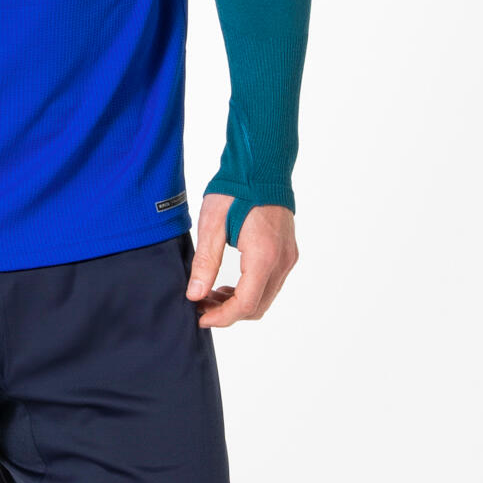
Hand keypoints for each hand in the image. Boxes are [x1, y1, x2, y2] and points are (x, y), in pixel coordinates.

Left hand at [185, 198, 297, 328]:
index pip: (245, 304)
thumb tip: (194, 295)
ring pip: (265, 298)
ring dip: (238, 303)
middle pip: (257, 306)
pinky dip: (250, 291)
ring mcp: (288, 257)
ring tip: (210, 294)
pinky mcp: (288, 253)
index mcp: (264, 256)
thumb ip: (205, 263)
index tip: (199, 317)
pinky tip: (228, 284)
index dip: (221, 318)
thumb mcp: (212, 225)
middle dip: (227, 313)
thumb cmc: (236, 190)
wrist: (262, 165)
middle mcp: (282, 261)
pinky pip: (270, 284)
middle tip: (200, 305)